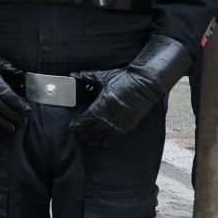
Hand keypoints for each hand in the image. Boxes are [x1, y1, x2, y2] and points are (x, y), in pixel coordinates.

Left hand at [70, 35, 189, 147]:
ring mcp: (117, 124)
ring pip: (100, 137)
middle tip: (79, 134)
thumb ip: (87, 77)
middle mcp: (106, 118)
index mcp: (99, 105)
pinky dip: (106, 142)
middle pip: (89, 131)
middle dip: (82, 133)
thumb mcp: (104, 76)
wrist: (145, 84)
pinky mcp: (127, 127)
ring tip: (88, 140)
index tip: (72, 127)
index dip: (76, 126)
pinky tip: (102, 143)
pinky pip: (113, 139)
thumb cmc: (124, 79)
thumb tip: (73, 74)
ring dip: (92, 139)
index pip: (83, 121)